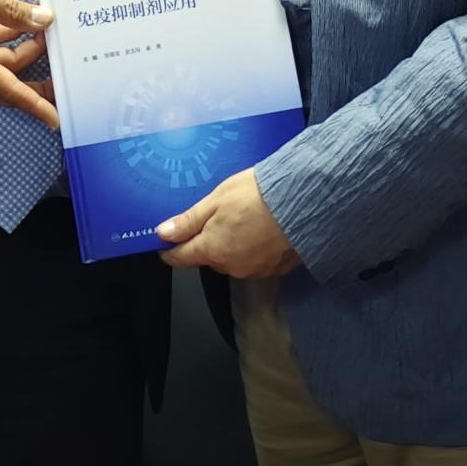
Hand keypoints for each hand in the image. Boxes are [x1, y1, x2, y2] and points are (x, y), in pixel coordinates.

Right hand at [0, 0, 57, 127]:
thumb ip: (11, 9)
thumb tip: (45, 20)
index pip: (9, 89)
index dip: (35, 104)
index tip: (56, 119)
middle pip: (9, 85)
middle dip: (39, 83)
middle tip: (67, 75)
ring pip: (4, 65)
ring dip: (27, 51)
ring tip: (50, 30)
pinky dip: (11, 36)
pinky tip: (27, 18)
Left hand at [156, 168, 299, 276]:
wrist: (303, 201)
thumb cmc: (259, 195)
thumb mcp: (216, 199)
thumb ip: (188, 220)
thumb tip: (163, 233)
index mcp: (212, 249)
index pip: (180, 258)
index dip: (170, 249)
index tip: (166, 241)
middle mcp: (231, 266)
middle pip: (208, 257)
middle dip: (208, 239)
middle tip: (218, 213)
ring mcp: (254, 270)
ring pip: (232, 258)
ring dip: (232, 243)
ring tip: (245, 216)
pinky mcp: (274, 269)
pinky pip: (255, 260)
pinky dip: (254, 247)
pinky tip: (262, 228)